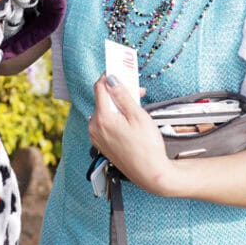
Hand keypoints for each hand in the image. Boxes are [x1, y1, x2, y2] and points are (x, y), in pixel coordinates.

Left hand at [90, 74, 178, 196]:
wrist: (151, 174)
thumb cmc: (147, 147)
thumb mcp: (138, 116)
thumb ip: (122, 95)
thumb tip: (111, 78)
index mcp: (102, 118)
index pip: (99, 87)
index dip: (109, 76)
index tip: (119, 69)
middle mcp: (94, 127)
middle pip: (102, 100)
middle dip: (117, 91)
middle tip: (135, 88)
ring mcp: (97, 137)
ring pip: (104, 111)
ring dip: (118, 104)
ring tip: (136, 104)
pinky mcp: (102, 144)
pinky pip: (105, 123)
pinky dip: (115, 117)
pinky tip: (129, 118)